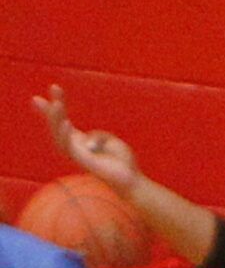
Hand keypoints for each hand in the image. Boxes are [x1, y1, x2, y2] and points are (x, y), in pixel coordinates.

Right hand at [33, 84, 142, 198]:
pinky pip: (69, 149)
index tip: (53, 88)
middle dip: (52, 108)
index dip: (57, 106)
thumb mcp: (109, 140)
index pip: (63, 122)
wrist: (131, 180)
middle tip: (54, 87)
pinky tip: (66, 123)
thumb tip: (87, 144)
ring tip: (57, 104)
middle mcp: (76, 147)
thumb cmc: (121, 161)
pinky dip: (65, 136)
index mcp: (81, 141)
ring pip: (59, 138)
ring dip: (55, 120)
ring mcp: (78, 155)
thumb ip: (97, 136)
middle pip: (57, 127)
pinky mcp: (82, 163)